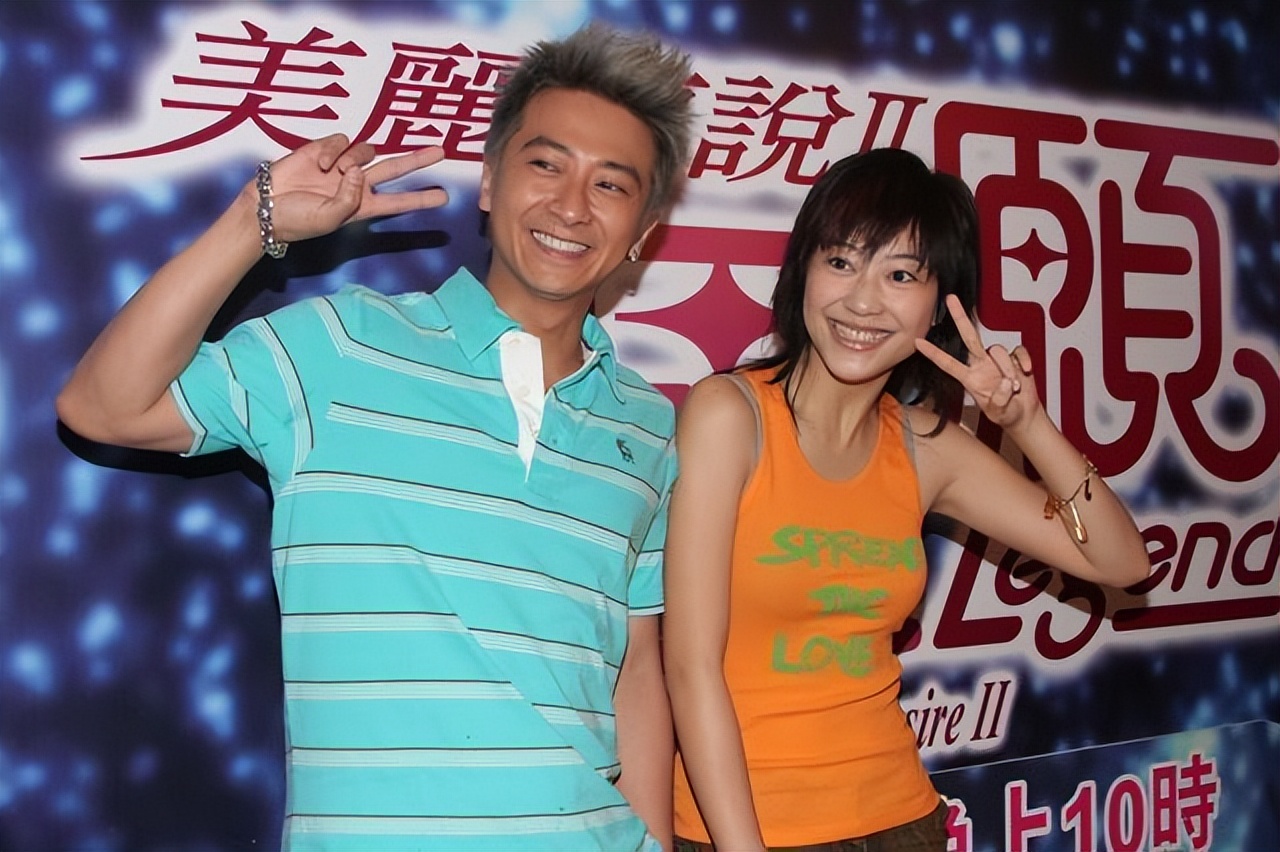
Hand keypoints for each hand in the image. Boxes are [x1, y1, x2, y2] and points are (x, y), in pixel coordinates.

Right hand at [257, 134, 448, 242]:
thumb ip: (349, 200)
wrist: (266, 207)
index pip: (399, 202)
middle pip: (395, 168)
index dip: (421, 199)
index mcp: (362, 206)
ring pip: (366, 151)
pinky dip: (333, 151)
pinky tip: (320, 165)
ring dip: (353, 159)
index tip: (445, 198)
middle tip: (441, 151)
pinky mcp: (324, 149)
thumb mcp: (329, 220)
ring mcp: (341, 166)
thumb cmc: (297, 221)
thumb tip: (358, 172)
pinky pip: (341, 141)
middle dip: (417, 160)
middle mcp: (356, 185)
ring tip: (332, 173)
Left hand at [915, 294, 1040, 431]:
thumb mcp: (998, 412)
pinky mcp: (1015, 357)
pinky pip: (1018, 351)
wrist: (1023, 414)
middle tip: (950, 298)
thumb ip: (999, 399)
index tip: (917, 342)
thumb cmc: (1005, 414)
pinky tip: (1025, 372)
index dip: (933, 353)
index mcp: (970, 379)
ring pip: (998, 350)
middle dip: (960, 317)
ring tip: (1014, 387)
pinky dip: (1022, 361)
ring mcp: (998, 360)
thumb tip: (1006, 382)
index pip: (948, 363)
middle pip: (969, 337)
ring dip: (1007, 369)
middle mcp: (981, 365)